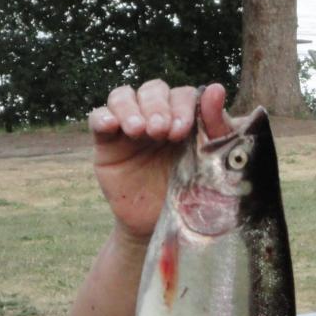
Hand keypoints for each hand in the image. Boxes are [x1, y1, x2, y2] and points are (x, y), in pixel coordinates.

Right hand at [88, 81, 236, 240]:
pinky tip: (113, 126)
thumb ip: (217, 129)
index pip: (183, 94)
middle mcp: (156, 116)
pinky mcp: (106, 143)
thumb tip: (216, 89)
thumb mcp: (209, 164)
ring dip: (131, 108)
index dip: (183, 105)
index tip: (183, 130)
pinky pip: (98, 118)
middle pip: (153, 90)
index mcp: (184, 118)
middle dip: (158, 107)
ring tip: (139, 130)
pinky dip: (103, 116)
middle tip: (161, 132)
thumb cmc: (189, 194)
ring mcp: (129, 127)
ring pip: (123, 96)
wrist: (158, 225)